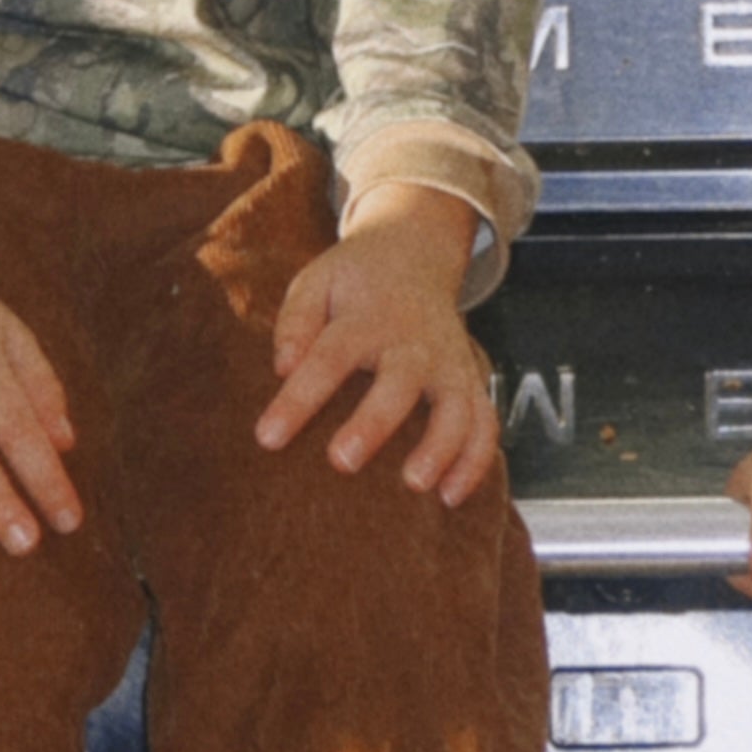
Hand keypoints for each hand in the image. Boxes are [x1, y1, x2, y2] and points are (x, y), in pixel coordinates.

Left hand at [260, 185, 496, 503]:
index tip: (267, 437)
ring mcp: (448, 363)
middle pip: (399, 382)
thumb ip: (296, 321)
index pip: (329, 356)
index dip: (299, 398)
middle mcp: (413, 342)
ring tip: (415, 484)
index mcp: (366, 317)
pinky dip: (476, 460)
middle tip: (342, 460)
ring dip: (442, 447)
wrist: (417, 253)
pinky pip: (483, 422)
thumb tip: (282, 367)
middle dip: (375, 422)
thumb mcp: (316, 281)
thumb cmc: (355, 281)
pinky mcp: (470, 381)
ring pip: (456, 406)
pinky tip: (450, 498)